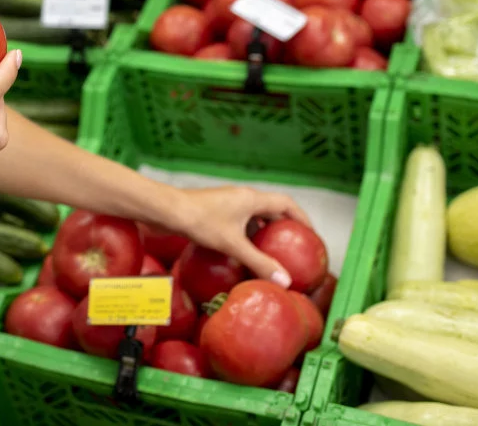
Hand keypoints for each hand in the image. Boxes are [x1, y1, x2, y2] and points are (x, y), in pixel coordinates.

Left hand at [171, 186, 312, 286]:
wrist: (166, 210)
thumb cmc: (199, 221)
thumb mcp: (233, 244)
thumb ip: (259, 262)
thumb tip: (284, 281)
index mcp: (252, 198)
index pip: (286, 204)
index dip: (302, 218)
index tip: (311, 235)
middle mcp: (242, 197)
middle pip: (271, 209)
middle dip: (284, 227)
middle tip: (292, 247)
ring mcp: (227, 203)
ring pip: (253, 216)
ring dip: (263, 232)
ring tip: (271, 253)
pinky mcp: (214, 211)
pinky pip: (238, 221)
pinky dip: (246, 235)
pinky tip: (242, 252)